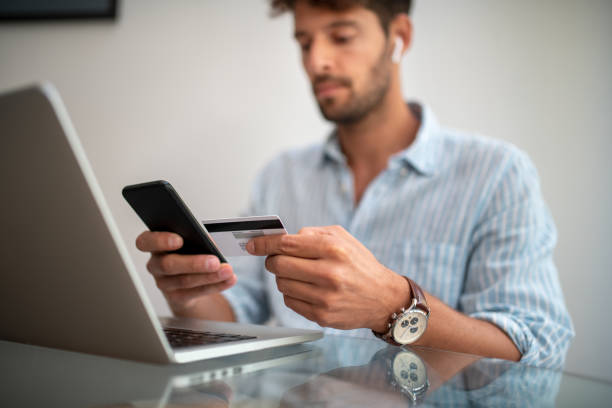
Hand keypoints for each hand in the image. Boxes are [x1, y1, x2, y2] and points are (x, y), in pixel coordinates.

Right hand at [136, 231, 236, 312]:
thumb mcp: (189, 241)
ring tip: (227, 271)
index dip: (160, 241)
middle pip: (168, 264)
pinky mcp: (176, 297)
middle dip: (194, 263)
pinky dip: (215, 286)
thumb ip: (194, 238)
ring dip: (209, 276)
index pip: (146, 242)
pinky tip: (228, 280)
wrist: (187, 278)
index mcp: (154, 245)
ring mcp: (163, 283)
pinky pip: (196, 293)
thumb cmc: (187, 251)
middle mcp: (155, 264)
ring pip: (184, 281)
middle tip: (214, 261)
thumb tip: (209, 243)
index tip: (179, 240)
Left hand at [246, 225, 410, 330]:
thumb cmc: (360, 264)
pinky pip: (290, 302)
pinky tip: (306, 289)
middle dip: (273, 261)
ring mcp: (325, 297)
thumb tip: (283, 237)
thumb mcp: (343, 238)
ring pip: (281, 284)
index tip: (253, 244)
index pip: (287, 244)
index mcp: (333, 249)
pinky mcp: (322, 315)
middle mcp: (329, 273)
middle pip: (279, 265)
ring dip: (283, 278)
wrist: (383, 298)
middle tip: (278, 260)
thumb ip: (313, 233)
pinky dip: (292, 294)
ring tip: (298, 275)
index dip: (265, 243)